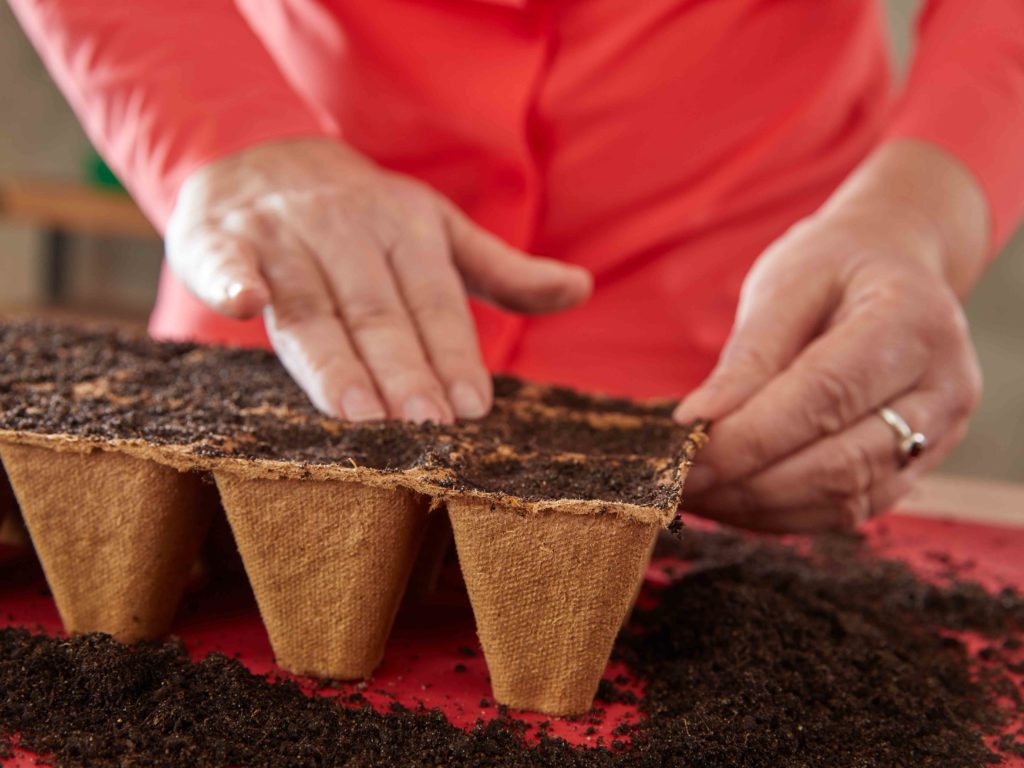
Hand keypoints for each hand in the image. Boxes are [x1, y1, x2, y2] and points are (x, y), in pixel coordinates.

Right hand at [166, 138, 591, 422]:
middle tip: (425, 429)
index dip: (452, 354)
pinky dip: (232, 279)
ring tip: (359, 415)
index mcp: (406, 229)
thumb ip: (502, 270)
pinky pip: (227, 259)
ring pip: (312, 305)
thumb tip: (581, 288)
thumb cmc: (364, 215)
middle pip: (377, 312)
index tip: (470, 410)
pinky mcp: (222, 237)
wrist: (262, 154)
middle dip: (402, 371)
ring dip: (333, 357)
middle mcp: (347, 230)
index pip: (434, 302)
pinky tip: (241, 304)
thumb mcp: (437, 231)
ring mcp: (283, 234)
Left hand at [674, 142, 987, 532]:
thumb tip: (696, 424)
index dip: (749, 437)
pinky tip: (732, 500)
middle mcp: (943, 388)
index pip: (825, 397)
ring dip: (759, 508)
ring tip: (696, 495)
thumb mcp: (784, 288)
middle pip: (840, 463)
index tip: (683, 455)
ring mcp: (940, 436)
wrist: (892, 269)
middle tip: (676, 484)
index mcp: (913, 323)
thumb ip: (747, 359)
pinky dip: (783, 514)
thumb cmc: (832, 268)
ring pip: (844, 500)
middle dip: (747, 484)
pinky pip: (848, 511)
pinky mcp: (918, 468)